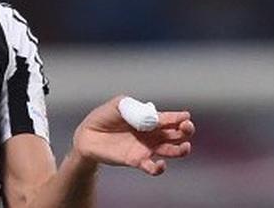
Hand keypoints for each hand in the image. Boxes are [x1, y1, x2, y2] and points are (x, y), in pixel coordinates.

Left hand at [72, 95, 194, 175]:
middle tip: (186, 127)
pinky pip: (152, 167)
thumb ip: (133, 106)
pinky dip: (159, 168)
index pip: (169, 118)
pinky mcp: (137, 160)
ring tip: (185, 147)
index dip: (179, 117)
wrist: (87, 135)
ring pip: (171, 151)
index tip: (185, 116)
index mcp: (149, 119)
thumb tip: (150, 115)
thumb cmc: (104, 117)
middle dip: (186, 130)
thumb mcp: (118, 105)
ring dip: (181, 150)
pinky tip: (160, 164)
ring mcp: (146, 148)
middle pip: (177, 134)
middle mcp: (152, 134)